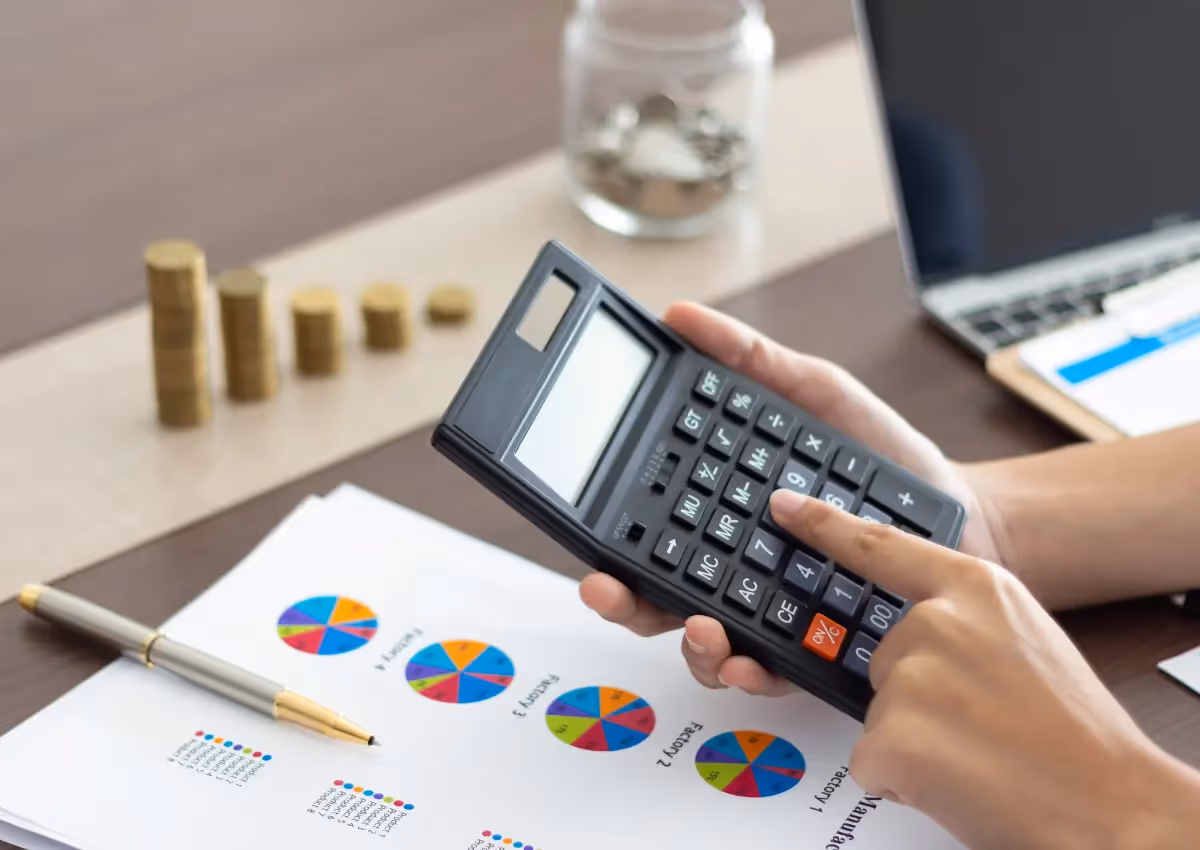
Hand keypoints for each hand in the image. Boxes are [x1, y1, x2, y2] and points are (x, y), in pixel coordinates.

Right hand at [579, 301, 1003, 693]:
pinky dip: (751, 672)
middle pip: (655, 594)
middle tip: (606, 589)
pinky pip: (771, 668)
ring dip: (686, 643)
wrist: (956, 513)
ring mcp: (769, 608)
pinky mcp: (812, 645)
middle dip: (621, 601)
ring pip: (702, 642)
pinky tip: (747, 660)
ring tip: (699, 627)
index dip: (608, 538)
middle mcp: (733, 565)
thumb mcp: (813, 393)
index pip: (648, 527)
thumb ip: (749, 359)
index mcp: (718, 507)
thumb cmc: (880, 457)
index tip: (590, 540)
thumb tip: (679, 316)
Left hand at [769, 490, 1199, 849]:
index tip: (784, 506)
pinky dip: (904, 778)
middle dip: (915, 696)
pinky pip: (870, 758)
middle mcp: (936, 621)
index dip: (825, 525)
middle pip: (880, 655)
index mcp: (974, 588)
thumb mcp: (1024, 637)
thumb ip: (964, 618)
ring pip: (877, 711)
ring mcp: (911, 676)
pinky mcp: (892, 735)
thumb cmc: (1076, 732)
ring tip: (979, 754)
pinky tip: (958, 780)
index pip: (880, 546)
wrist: (1114, 808)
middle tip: (980, 722)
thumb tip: (916, 630)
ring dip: (914, 740)